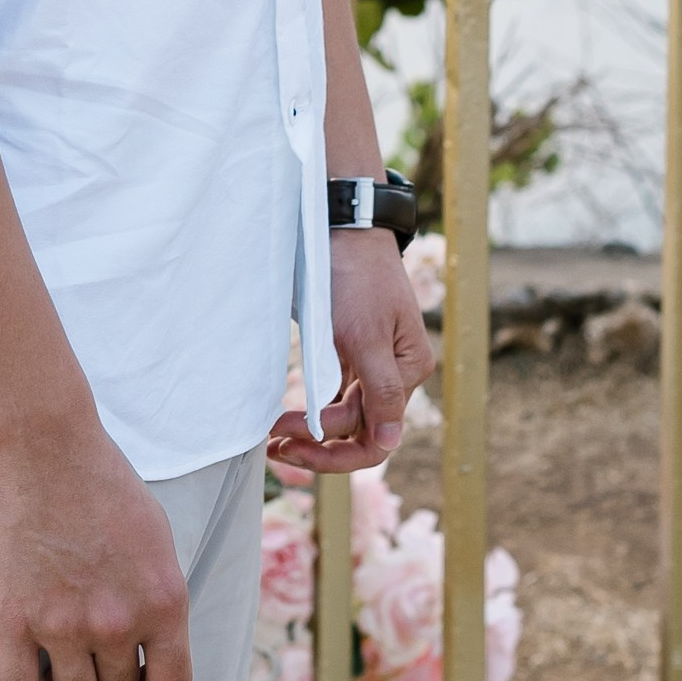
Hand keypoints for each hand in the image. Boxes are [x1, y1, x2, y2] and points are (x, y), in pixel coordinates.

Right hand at [0, 404, 192, 680]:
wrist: (38, 443)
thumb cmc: (98, 476)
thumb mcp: (155, 534)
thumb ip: (157, 593)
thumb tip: (154, 636)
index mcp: (163, 601)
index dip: (151, 680)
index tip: (134, 663)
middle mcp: (118, 622)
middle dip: (103, 667)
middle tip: (84, 632)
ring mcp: (63, 626)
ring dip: (65, 677)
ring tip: (54, 644)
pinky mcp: (12, 621)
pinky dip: (21, 677)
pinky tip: (21, 649)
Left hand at [266, 231, 436, 476]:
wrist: (343, 226)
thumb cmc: (357, 277)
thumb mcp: (366, 336)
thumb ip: (381, 391)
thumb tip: (390, 443)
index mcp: (408, 371)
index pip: (378, 437)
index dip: (337, 454)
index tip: (295, 446)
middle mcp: (395, 373)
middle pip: (359, 430)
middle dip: (318, 446)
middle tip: (275, 449)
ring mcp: (373, 363)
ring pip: (344, 416)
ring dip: (312, 431)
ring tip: (273, 440)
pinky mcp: (351, 351)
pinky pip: (334, 394)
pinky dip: (313, 408)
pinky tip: (289, 416)